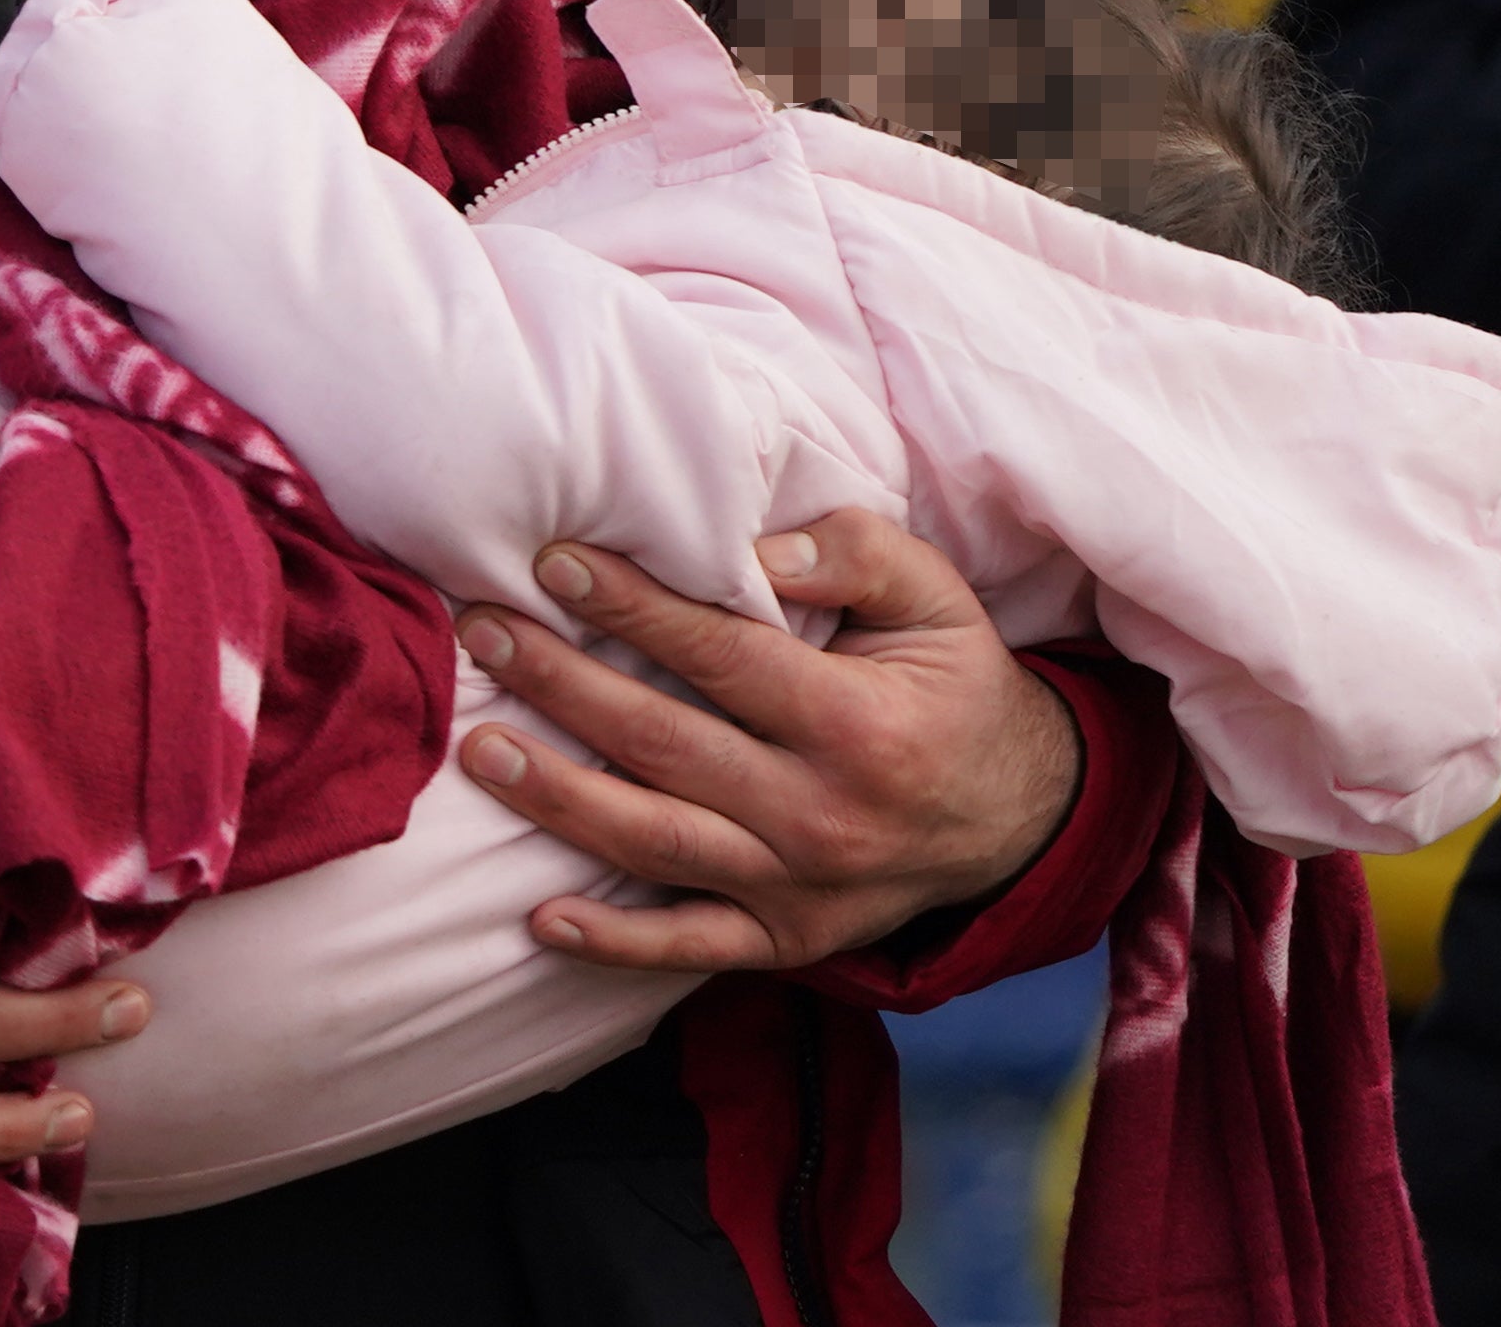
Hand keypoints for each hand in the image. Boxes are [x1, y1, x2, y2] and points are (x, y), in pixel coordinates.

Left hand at [452, 509, 1081, 974]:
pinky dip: (614, 944)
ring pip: (658, 844)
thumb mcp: (939, 599)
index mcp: (859, 724)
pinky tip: (539, 917)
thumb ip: (856, 554)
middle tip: (484, 632)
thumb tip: (760, 552)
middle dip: (563, 686)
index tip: (552, 564)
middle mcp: (823, 814)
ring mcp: (800, 888)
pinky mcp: (787, 939)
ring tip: (480, 749)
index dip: (633, 608)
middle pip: (666, 745)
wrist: (1021, 815)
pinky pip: (690, 947)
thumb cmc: (956, 686)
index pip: (721, 656)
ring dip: (560, 800)